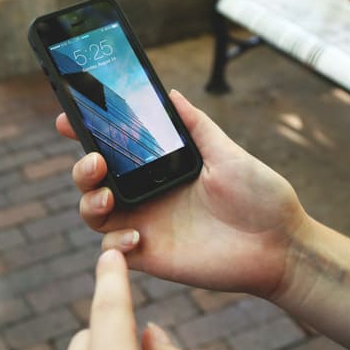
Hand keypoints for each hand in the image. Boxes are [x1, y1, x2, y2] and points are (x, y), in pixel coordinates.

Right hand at [57, 90, 307, 298]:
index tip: (67, 119)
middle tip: (96, 160)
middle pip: (94, 178)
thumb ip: (196, 125)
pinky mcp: (150, 255)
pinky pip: (112, 249)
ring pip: (94, 211)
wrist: (282, 246)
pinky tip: (137, 236)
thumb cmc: (262, 197)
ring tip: (107, 195)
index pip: (115, 146)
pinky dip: (114, 242)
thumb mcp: (228, 153)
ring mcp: (146, 224)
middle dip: (81, 167)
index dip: (86, 132)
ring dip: (89, 201)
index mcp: (161, 166)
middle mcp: (147, 193)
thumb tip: (170, 93)